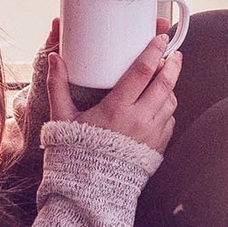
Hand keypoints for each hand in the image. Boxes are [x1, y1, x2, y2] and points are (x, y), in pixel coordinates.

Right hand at [47, 28, 179, 154]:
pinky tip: (158, 103)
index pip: (142, 72)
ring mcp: (152, 134)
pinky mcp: (158, 147)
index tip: (160, 38)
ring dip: (170, 86)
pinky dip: (166, 108)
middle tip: (173, 52)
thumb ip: (57, 85)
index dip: (153, 51)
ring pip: (170, 101)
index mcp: (117, 109)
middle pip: (165, 84)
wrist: (91, 188)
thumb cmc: (75, 151)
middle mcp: (139, 120)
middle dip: (172, 64)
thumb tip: (54, 58)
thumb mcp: (63, 117)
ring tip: (164, 76)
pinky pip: (170, 121)